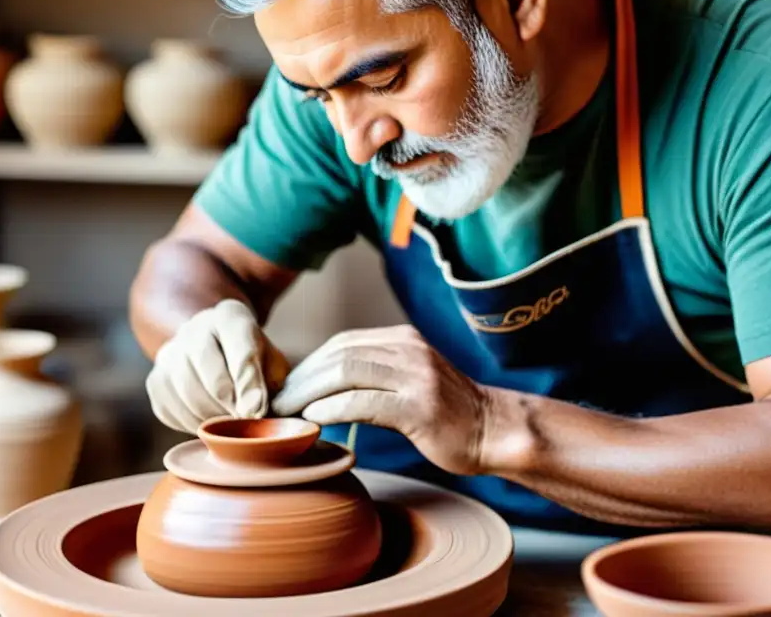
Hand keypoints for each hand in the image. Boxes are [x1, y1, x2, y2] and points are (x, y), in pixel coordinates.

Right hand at [145, 299, 289, 432]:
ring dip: (214, 419)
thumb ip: (269, 382)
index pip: (242, 353)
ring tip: (231, 422)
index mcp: (230, 317)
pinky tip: (209, 419)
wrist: (212, 347)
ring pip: (190, 398)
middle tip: (245, 422)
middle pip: (212, 379)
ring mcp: (169, 353)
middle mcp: (193, 329)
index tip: (256, 411)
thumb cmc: (251, 359)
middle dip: (233, 407)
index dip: (250, 386)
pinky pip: (173, 412)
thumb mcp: (271, 362)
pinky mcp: (155, 380)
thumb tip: (253, 411)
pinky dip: (193, 424)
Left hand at [271, 325, 488, 474]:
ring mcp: (416, 376)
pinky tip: (314, 421)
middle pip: (339, 355)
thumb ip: (378, 374)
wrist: (494, 430)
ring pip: (346, 373)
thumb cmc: (449, 414)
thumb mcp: (412, 378)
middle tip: (276, 402)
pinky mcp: (419, 406)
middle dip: (301, 378)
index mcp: (404, 339)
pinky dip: (331, 410)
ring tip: (286, 414)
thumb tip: (326, 385)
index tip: (286, 387)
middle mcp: (409, 349)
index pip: (342, 343)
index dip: (309, 364)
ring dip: (308, 394)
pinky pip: (363, 402)